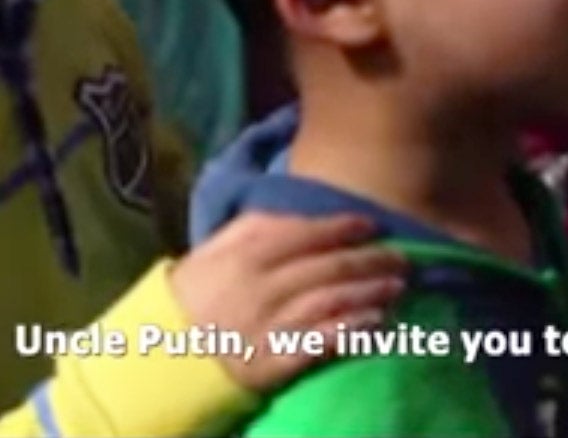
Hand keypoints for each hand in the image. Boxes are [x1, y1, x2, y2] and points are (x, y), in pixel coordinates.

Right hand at [170, 211, 406, 390]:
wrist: (158, 361)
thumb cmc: (192, 299)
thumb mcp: (214, 251)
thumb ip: (254, 227)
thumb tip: (299, 211)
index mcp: (247, 254)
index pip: (308, 234)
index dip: (345, 228)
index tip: (374, 225)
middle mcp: (262, 287)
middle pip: (330, 267)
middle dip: (371, 261)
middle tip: (402, 258)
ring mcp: (269, 326)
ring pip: (332, 302)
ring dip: (371, 293)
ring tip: (396, 288)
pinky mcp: (273, 363)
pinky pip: (321, 343)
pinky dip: (352, 330)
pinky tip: (375, 323)